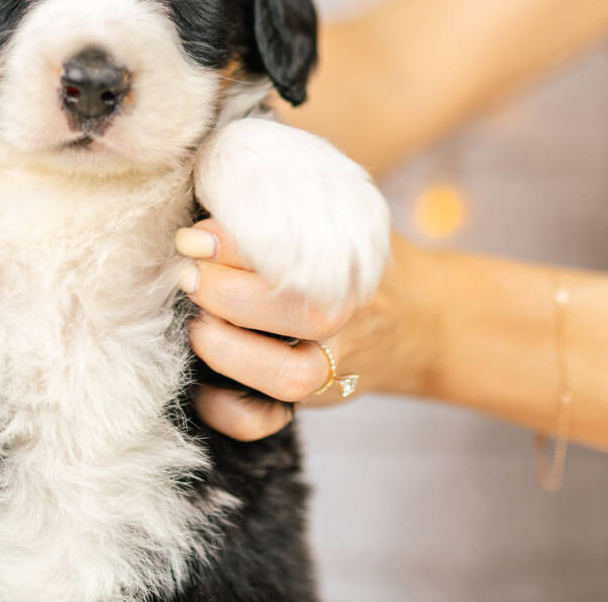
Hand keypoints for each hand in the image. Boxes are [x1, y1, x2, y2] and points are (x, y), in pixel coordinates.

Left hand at [176, 219, 428, 439]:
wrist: (420, 322)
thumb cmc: (359, 260)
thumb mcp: (345, 220)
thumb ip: (294, 207)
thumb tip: (215, 184)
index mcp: (354, 264)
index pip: (296, 252)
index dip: (235, 244)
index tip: (194, 236)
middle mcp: (350, 318)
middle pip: (298, 315)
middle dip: (227, 294)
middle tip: (186, 275)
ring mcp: (334, 366)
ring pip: (289, 378)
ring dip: (228, 351)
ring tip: (194, 323)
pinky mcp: (313, 401)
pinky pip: (268, 422)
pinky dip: (227, 411)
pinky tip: (201, 383)